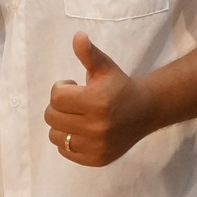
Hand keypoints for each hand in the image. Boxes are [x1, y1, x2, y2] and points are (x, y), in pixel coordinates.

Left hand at [47, 33, 158, 166]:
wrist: (144, 111)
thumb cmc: (119, 86)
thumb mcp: (104, 67)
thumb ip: (89, 53)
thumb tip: (78, 36)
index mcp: (97, 101)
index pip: (56, 97)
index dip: (61, 89)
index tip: (74, 86)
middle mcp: (96, 126)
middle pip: (52, 117)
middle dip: (59, 106)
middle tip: (75, 103)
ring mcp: (96, 146)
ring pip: (55, 136)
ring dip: (61, 125)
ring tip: (77, 117)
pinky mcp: (96, 159)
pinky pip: (65, 151)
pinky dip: (67, 141)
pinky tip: (81, 131)